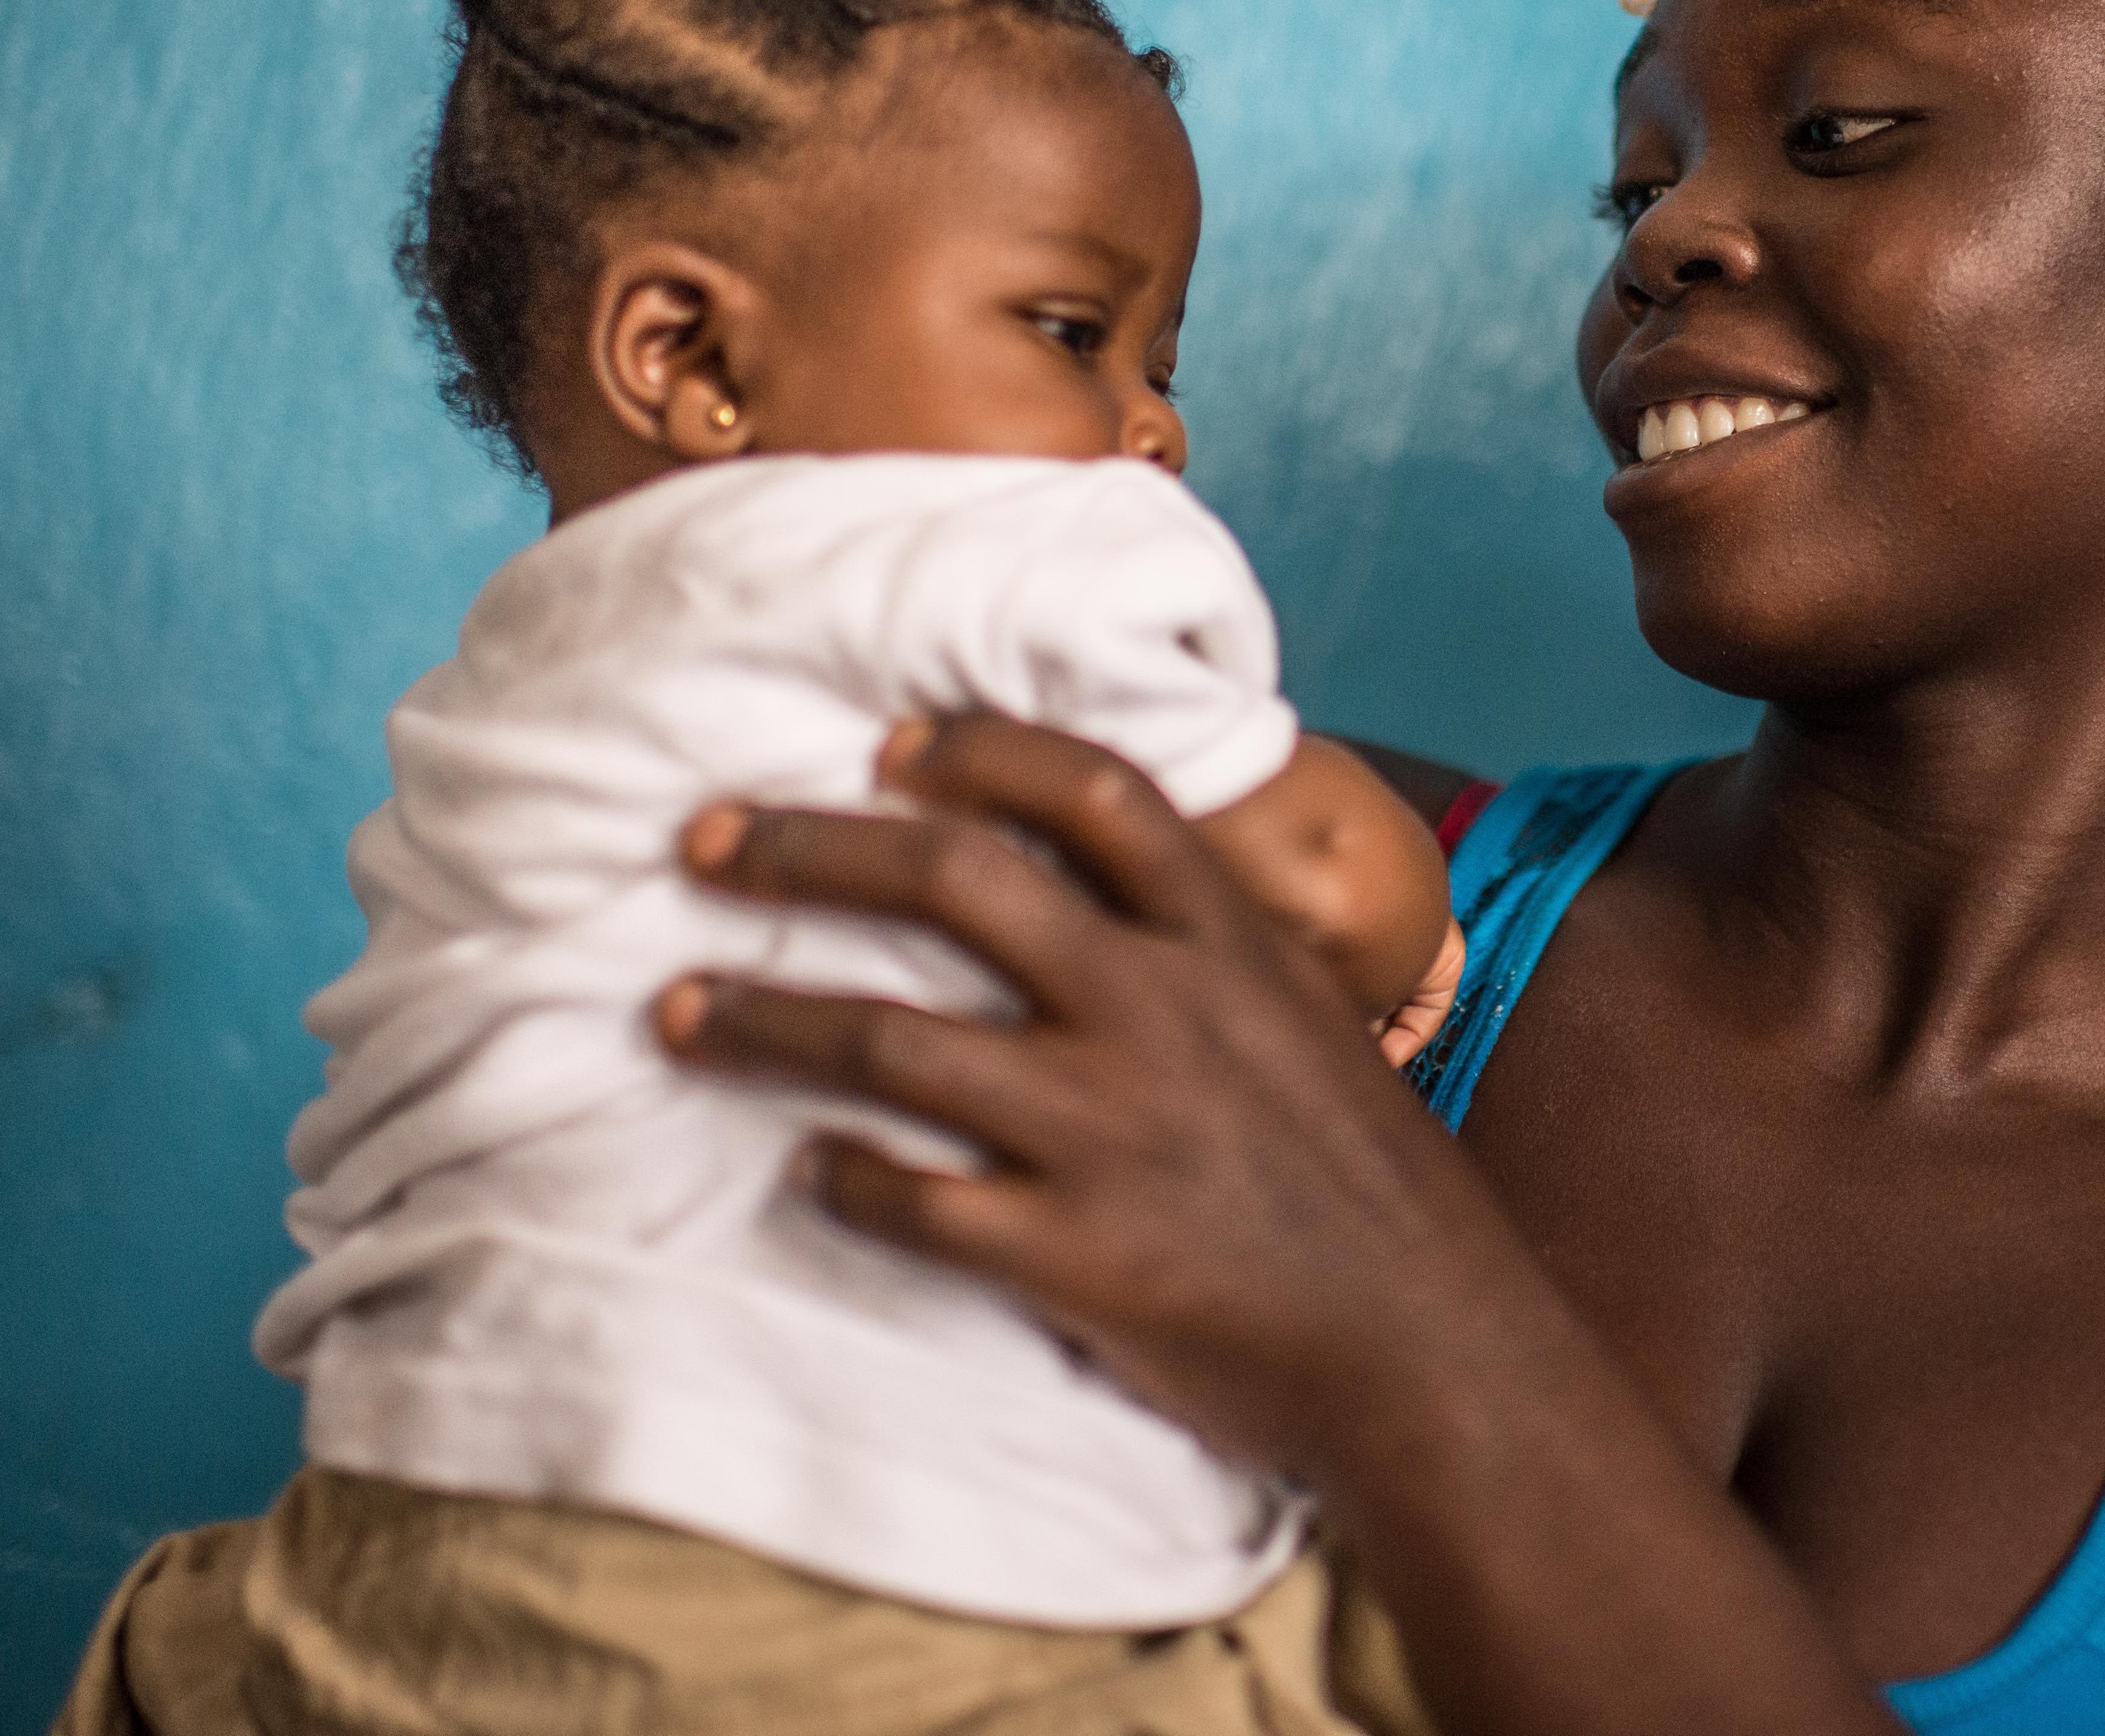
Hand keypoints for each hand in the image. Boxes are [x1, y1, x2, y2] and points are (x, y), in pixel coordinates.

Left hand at [655, 711, 1520, 1481]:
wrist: (1434, 1358)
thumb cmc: (1375, 1193)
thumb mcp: (1317, 1028)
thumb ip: (1220, 952)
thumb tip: (1123, 885)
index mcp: (1228, 944)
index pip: (1090, 793)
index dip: (974, 753)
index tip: (883, 746)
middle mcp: (1160, 1012)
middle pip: (955, 882)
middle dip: (807, 849)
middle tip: (704, 841)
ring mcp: (1110, 1131)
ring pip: (889, 1040)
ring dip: (760, 1016)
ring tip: (670, 1011)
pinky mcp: (1075, 1254)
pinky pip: (910, 1201)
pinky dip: (840, 1178)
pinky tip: (805, 1170)